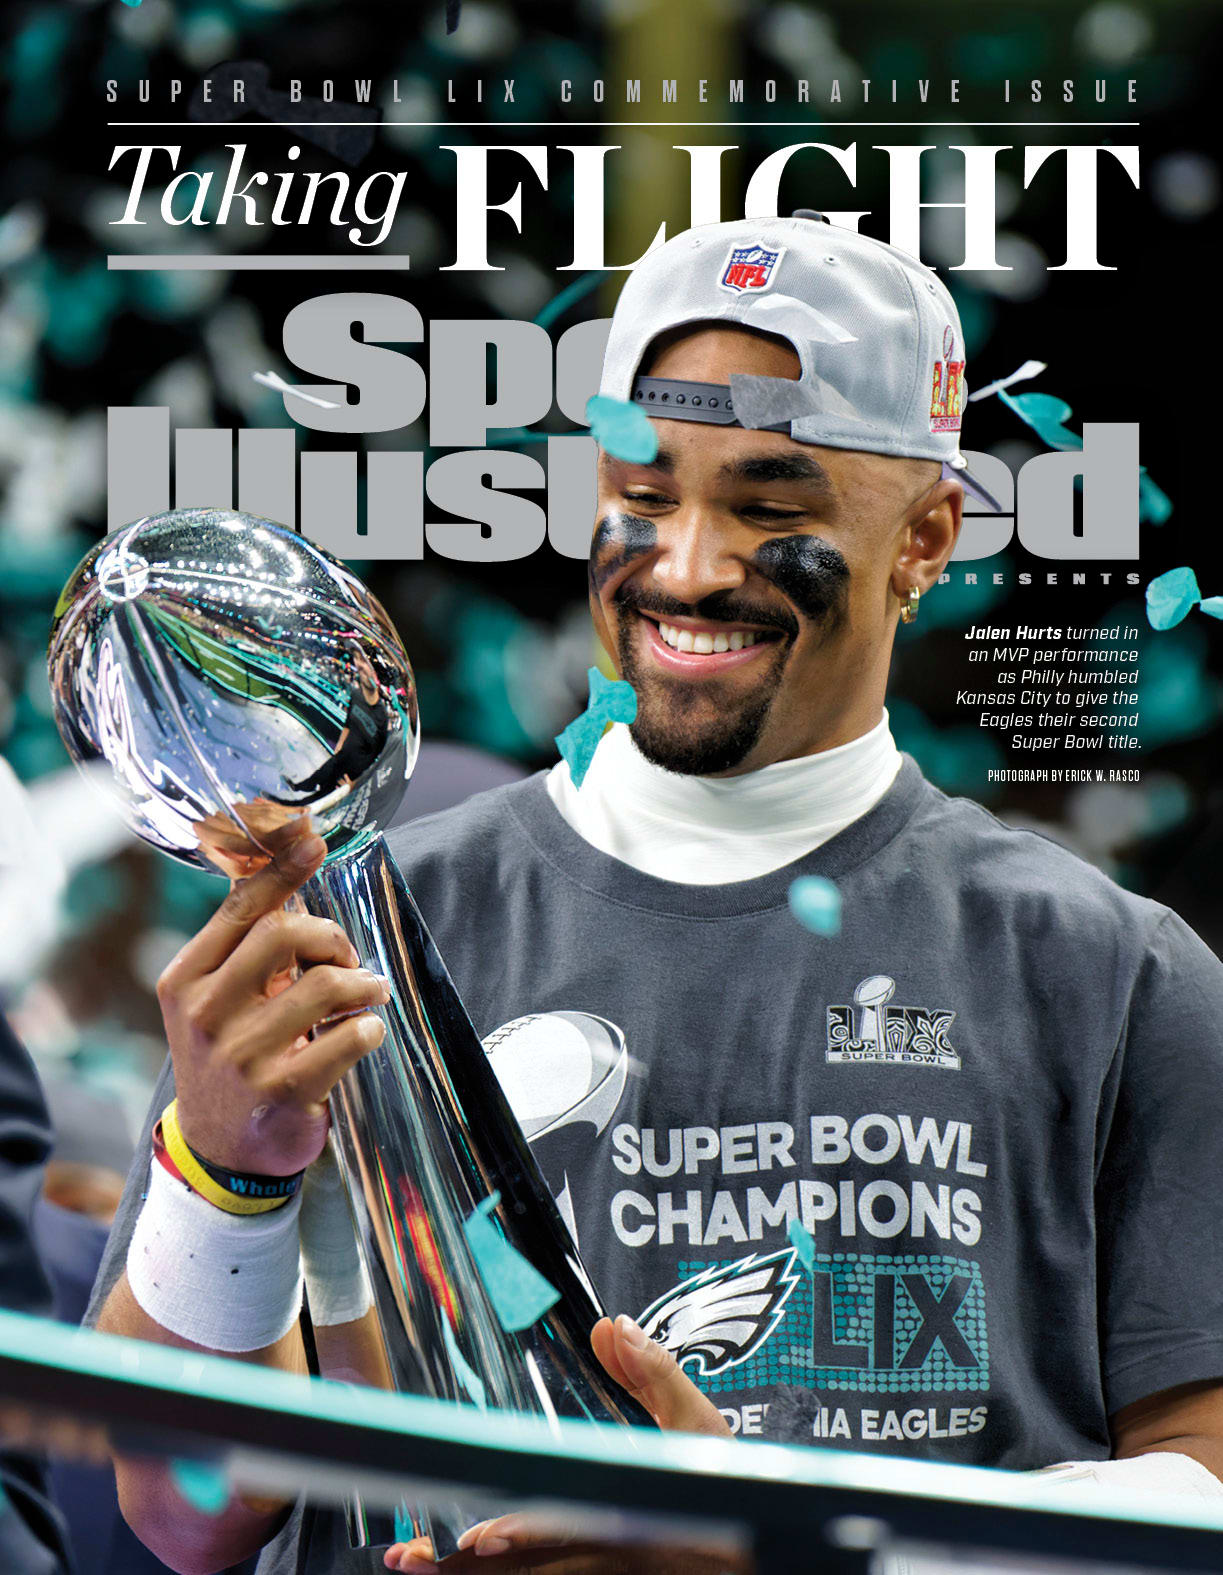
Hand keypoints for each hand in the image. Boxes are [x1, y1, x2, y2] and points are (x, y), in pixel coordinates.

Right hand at [156, 816, 389, 1174]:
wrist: (221, 1151)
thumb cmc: (231, 1057)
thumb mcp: (218, 999)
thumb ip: (247, 946)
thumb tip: (287, 870)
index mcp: (187, 980)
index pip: (240, 909)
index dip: (281, 870)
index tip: (313, 841)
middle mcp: (207, 1014)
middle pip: (285, 934)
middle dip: (331, 938)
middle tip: (349, 960)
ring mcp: (242, 1055)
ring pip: (325, 985)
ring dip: (362, 984)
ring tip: (368, 994)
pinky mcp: (281, 1092)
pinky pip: (347, 1038)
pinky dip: (369, 1028)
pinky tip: (366, 1031)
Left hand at [384, 1316, 742, 1573]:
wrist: (752, 1552)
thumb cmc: (728, 1488)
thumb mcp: (704, 1431)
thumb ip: (657, 1378)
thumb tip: (610, 1328)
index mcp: (636, 1515)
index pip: (575, 1530)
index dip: (527, 1535)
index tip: (478, 1535)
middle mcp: (612, 1554)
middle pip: (533, 1573)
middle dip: (466, 1571)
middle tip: (407, 1560)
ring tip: (411, 1566)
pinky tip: (455, 1566)